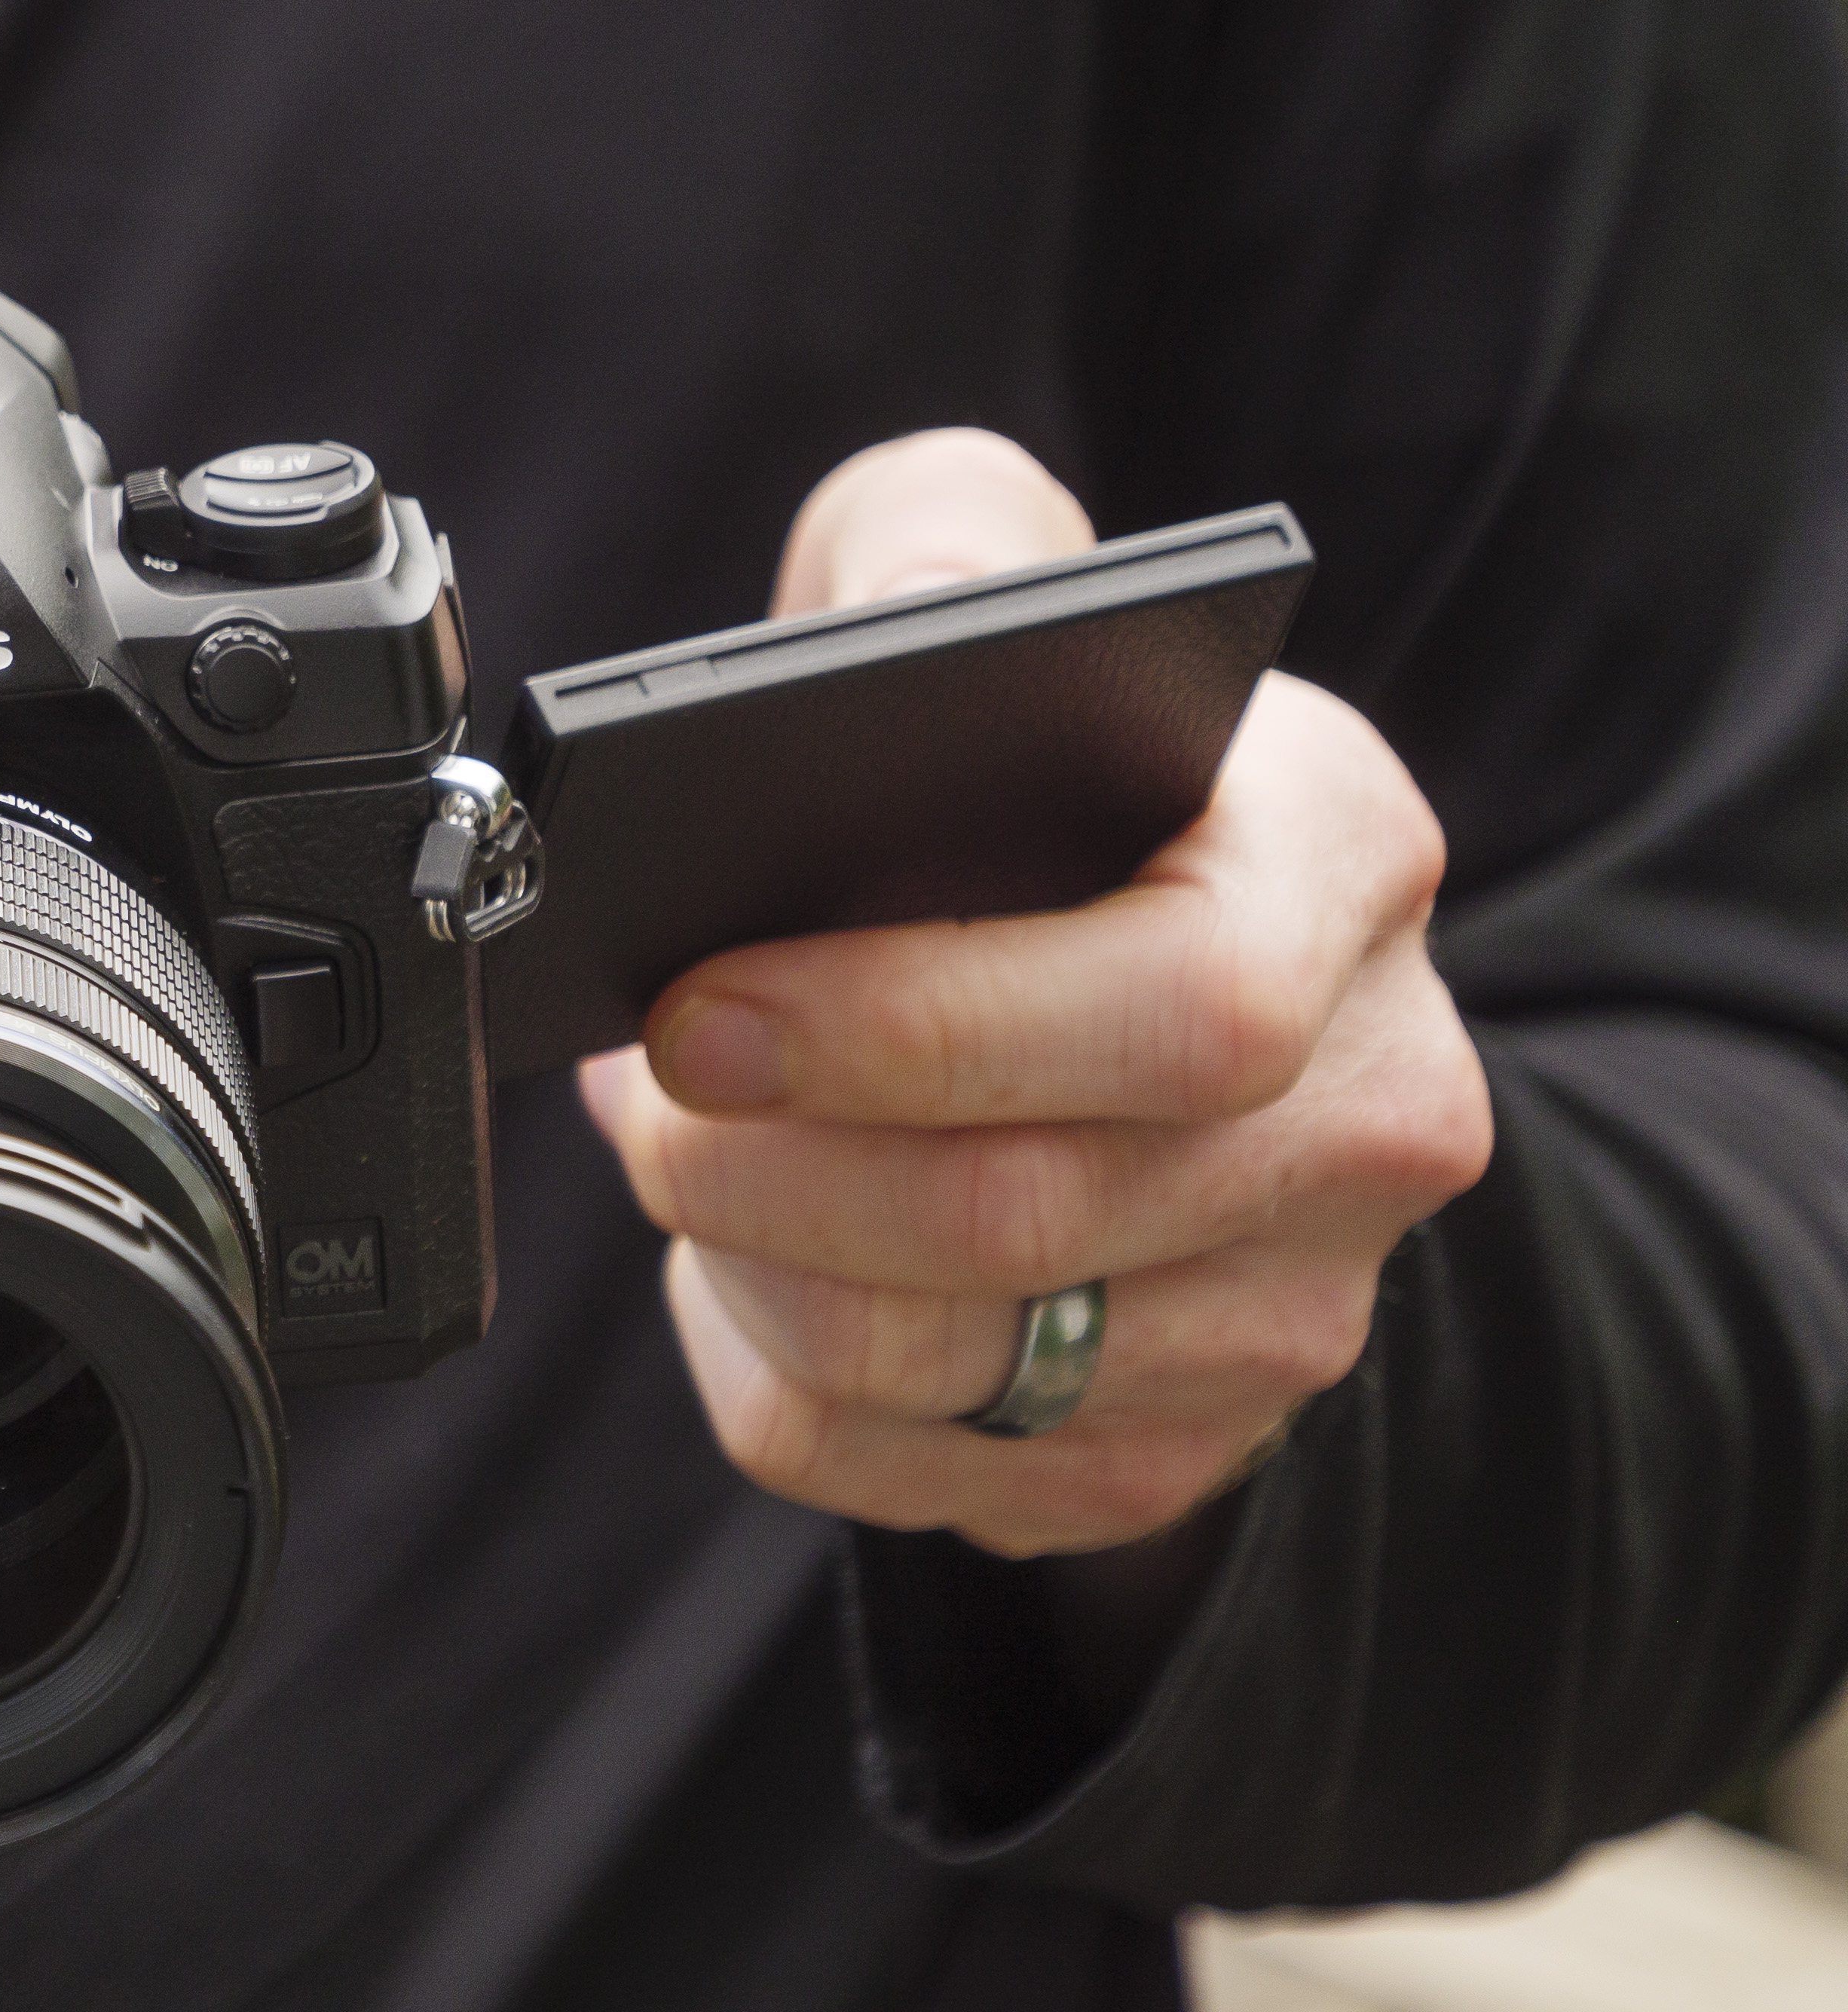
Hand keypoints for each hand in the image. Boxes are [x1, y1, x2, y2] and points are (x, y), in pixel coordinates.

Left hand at [579, 430, 1493, 1557]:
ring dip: (743, 1260)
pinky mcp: (1167, 1454)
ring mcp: (1289, 1316)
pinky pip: (891, 1465)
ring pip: (933, 1360)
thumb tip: (871, 626)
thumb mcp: (1032, 600)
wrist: (1183, 987)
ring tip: (676, 1147)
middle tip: (640, 1087)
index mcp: (1350, 872)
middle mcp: (1372, 1115)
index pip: (1175, 1004)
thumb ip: (946, 545)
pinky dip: (765, 1368)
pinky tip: (743, 1261)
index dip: (904, 1029)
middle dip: (760, 1160)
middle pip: (1017, 1212)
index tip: (699, 1005)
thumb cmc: (1073, 783)